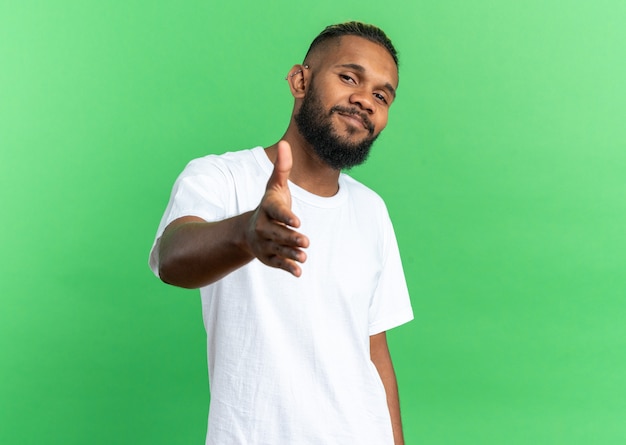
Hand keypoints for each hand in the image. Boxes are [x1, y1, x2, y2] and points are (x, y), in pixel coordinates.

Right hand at [245, 140, 308, 275]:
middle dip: (291, 238)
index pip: (277, 212)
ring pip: (278, 249)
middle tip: (306, 241)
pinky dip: (287, 267)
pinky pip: (278, 263)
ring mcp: (265, 243)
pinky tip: (298, 272)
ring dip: (291, 254)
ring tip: (304, 256)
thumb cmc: (271, 204)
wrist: (251, 228)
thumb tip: (285, 143)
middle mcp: (264, 227)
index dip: (286, 217)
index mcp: (267, 209)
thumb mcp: (275, 186)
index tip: (297, 222)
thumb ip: (282, 167)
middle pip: (278, 233)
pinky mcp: (268, 257)